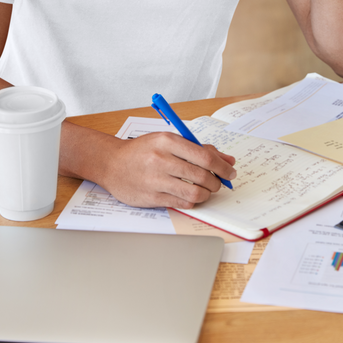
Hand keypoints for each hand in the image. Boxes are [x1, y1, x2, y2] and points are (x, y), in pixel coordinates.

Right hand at [100, 131, 236, 208]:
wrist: (112, 163)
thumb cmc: (143, 151)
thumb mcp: (169, 140)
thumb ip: (199, 148)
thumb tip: (228, 160)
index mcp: (167, 141)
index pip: (204, 155)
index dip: (222, 166)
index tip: (230, 171)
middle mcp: (161, 159)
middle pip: (201, 175)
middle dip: (216, 182)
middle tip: (219, 183)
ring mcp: (155, 180)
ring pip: (194, 192)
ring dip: (206, 194)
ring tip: (206, 190)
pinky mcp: (151, 197)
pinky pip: (181, 202)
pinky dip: (192, 200)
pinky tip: (191, 195)